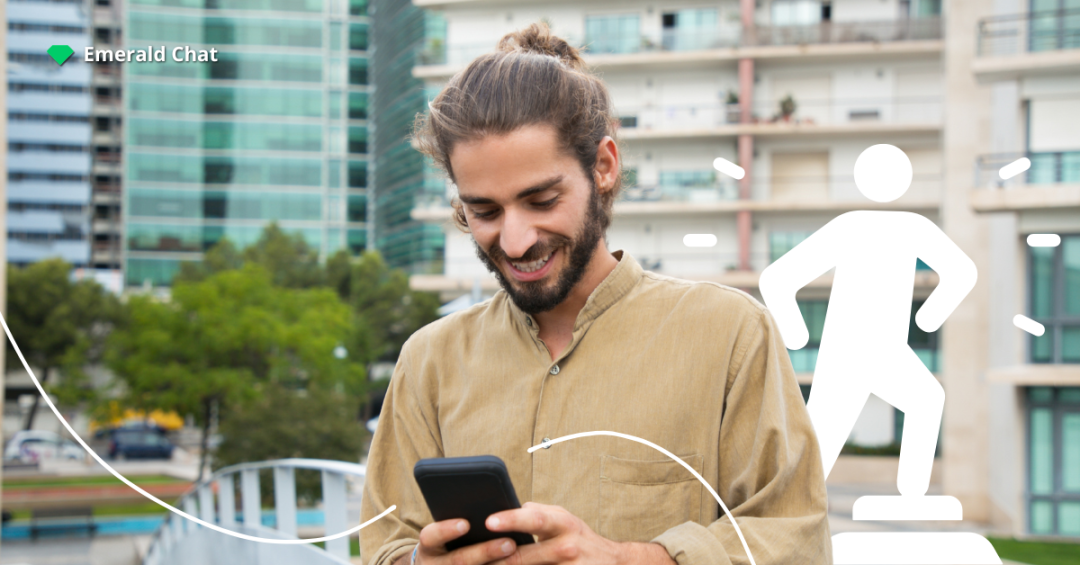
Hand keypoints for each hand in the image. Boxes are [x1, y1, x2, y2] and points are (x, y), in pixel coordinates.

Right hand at [396, 519, 517, 564]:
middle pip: (458, 561)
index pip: (430, 537)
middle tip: (509, 543)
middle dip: (485, 552)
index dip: (445, 530)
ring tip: (515, 551)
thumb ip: (464, 518)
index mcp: (429, 547)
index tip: (466, 523)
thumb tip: (492, 501)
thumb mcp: (447, 532)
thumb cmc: (449, 541)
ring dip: (497, 564)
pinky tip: (517, 564)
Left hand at [485, 502, 675, 564]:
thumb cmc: (583, 540)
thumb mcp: (566, 520)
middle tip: (474, 557)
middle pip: (525, 555)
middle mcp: (566, 547)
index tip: (489, 521)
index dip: (511, 520)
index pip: (534, 519)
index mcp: (564, 524)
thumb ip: (540, 512)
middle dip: (498, 557)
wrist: (614, 564)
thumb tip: (516, 507)